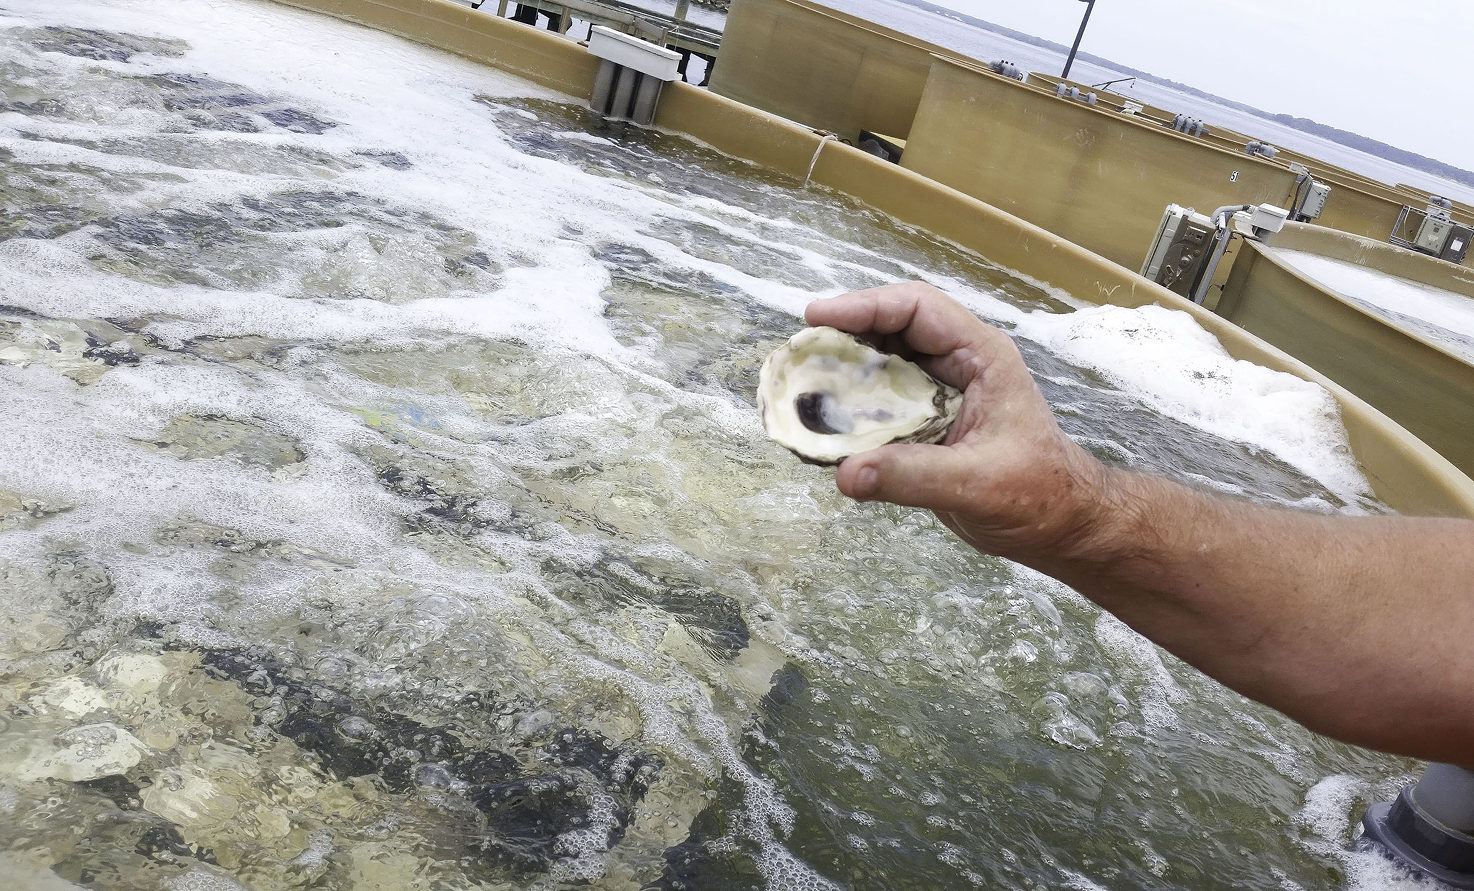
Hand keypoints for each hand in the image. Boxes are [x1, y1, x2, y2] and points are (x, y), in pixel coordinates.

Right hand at [805, 282, 1119, 566]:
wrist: (1058, 526)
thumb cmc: (1038, 494)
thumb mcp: (977, 484)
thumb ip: (912, 476)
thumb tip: (846, 474)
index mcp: (980, 356)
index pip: (916, 310)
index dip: (864, 307)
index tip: (816, 318)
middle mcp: (956, 365)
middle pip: (889, 330)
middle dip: (841, 338)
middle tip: (797, 356)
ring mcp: (938, 393)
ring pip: (879, 365)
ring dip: (840, 374)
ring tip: (799, 386)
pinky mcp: (924, 424)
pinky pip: (878, 404)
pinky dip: (849, 411)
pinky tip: (821, 426)